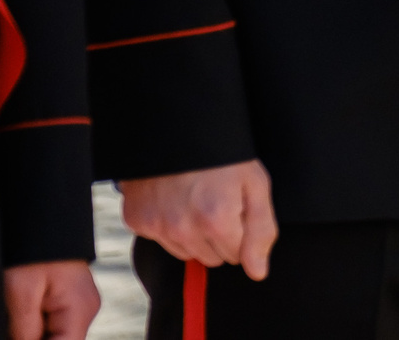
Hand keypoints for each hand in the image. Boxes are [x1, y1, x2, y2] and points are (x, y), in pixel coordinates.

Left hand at [2, 260, 98, 339]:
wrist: (46, 222)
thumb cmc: (34, 251)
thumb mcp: (21, 296)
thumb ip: (25, 331)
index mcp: (79, 310)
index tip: (19, 339)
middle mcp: (87, 310)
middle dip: (37, 339)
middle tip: (17, 328)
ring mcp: (82, 305)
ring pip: (59, 335)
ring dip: (37, 335)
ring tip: (21, 319)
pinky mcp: (74, 301)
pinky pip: (58, 325)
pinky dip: (41, 328)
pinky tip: (27, 318)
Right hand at [120, 160, 276, 279]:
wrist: (175, 126)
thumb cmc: (222, 154)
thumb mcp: (255, 184)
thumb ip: (261, 231)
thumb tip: (258, 272)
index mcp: (216, 219)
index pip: (237, 256)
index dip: (242, 231)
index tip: (238, 206)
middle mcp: (182, 229)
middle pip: (211, 258)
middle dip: (220, 236)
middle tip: (218, 200)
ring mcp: (156, 226)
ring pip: (186, 252)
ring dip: (195, 234)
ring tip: (197, 198)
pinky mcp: (137, 221)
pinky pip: (162, 239)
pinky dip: (171, 226)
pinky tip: (176, 199)